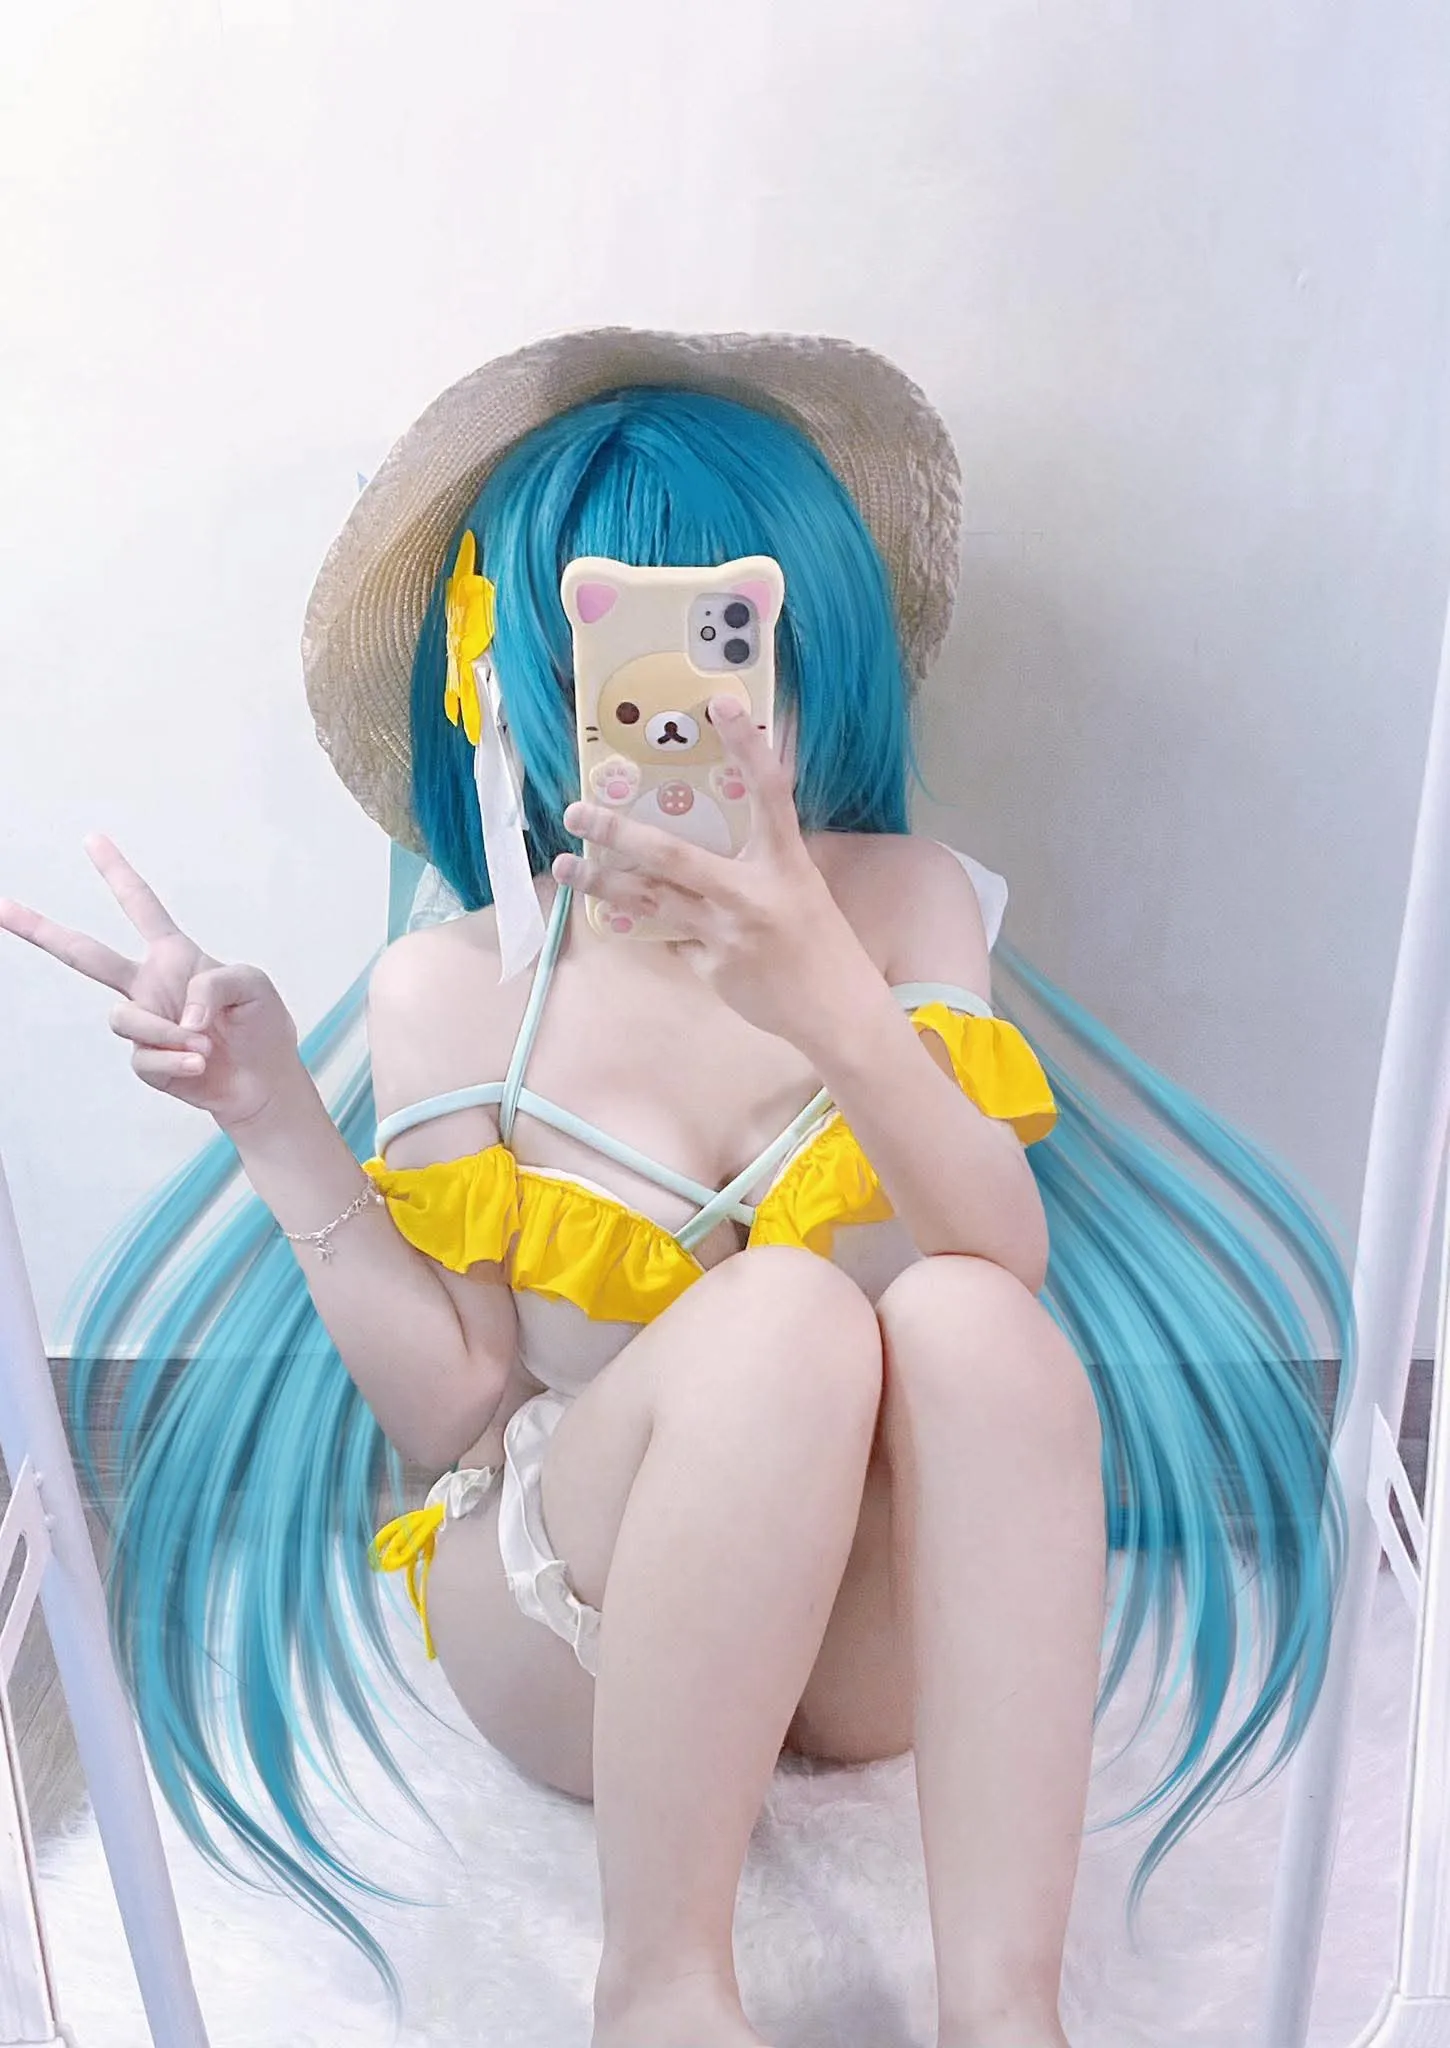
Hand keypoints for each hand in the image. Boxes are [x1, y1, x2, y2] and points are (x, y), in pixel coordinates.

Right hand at [0, 834, 301, 1129]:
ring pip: (122, 1019)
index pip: (140, 906)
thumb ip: (215, 984)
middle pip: (83, 954)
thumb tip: (179, 1016)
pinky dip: (174, 1061)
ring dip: (164, 1032)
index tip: (92, 839)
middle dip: (39, 929)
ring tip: (202, 1044)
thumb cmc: (261, 1025)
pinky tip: (200, 1064)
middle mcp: (150, 985)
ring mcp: (144, 1023)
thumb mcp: (253, 986)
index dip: (116, 872)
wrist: (265, 1081)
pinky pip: (143, 1057)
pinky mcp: (146, 1061)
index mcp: (174, 955)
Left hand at [552, 697, 878, 1043]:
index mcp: (786, 862)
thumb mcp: (799, 885)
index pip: (768, 793)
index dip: (747, 747)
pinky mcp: (711, 966)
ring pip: (651, 900)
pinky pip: (672, 936)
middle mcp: (752, 893)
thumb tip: (701, 835)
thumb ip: (755, 860)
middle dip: (619, 833)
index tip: (721, 704)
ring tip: (566, 865)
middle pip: (674, 856)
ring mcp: (726, 933)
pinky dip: (660, 926)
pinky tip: (644, 919)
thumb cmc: (820, 940)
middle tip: (577, 811)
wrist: (836, 1011)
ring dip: (603, 882)